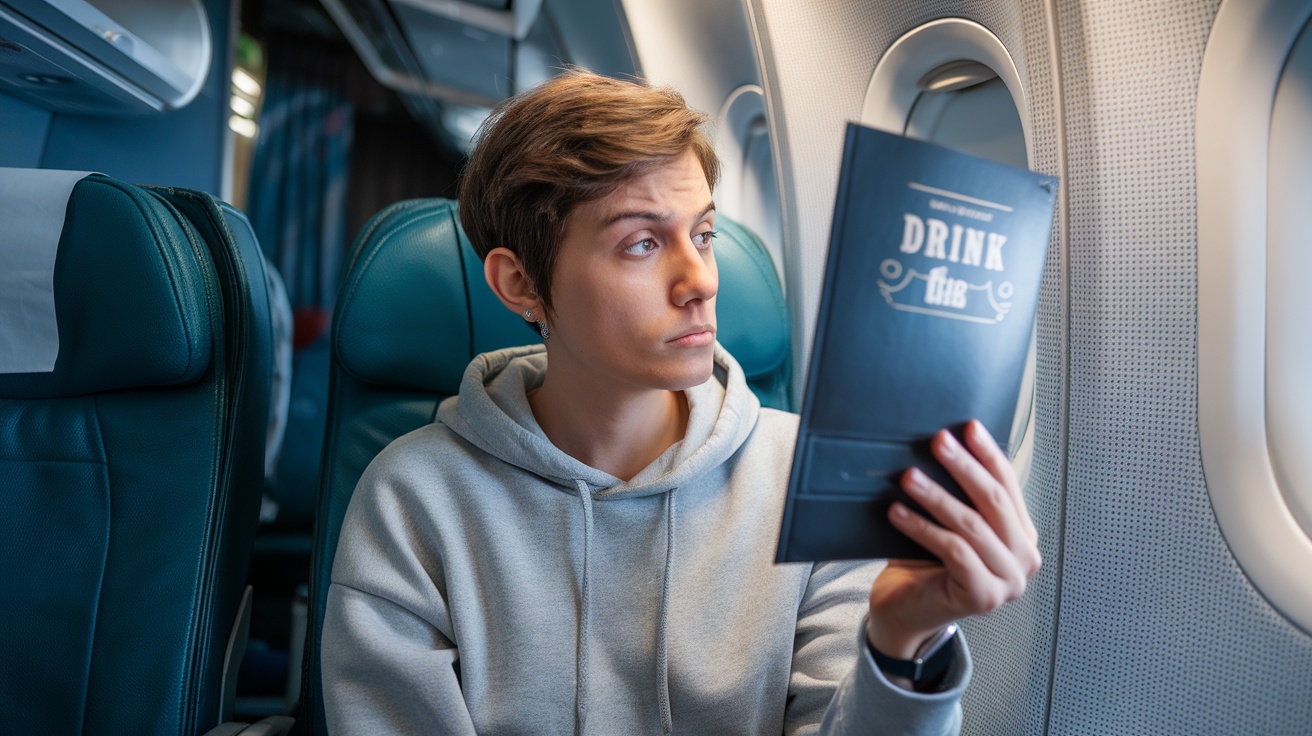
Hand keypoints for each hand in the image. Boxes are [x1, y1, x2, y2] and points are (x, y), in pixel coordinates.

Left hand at [866, 419, 1040, 658]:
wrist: (904, 611)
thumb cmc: (924, 563)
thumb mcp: (948, 523)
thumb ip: (960, 495)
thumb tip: (945, 442)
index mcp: (1022, 535)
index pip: (1008, 485)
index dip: (988, 454)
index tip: (968, 427)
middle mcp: (1024, 559)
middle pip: (994, 501)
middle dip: (964, 467)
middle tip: (938, 442)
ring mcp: (1008, 581)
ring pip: (972, 525)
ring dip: (937, 496)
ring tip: (908, 477)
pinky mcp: (984, 596)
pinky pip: (953, 550)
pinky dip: (923, 528)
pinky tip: (897, 512)